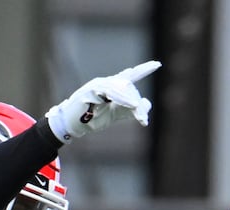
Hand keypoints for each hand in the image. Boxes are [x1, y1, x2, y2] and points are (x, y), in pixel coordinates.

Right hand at [45, 61, 159, 142]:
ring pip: (120, 87)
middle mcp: (106, 82)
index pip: (130, 76)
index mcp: (112, 87)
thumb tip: (146, 102)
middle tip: (142, 119)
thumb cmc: (92, 119)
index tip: (157, 64)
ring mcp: (98, 84)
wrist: (72, 125)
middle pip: (128, 85)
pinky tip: (130, 105)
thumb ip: (130, 110)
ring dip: (130, 101)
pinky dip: (121, 98)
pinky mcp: (91, 90)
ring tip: (137, 111)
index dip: (143, 69)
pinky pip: (110, 91)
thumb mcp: (116, 114)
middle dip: (136, 103)